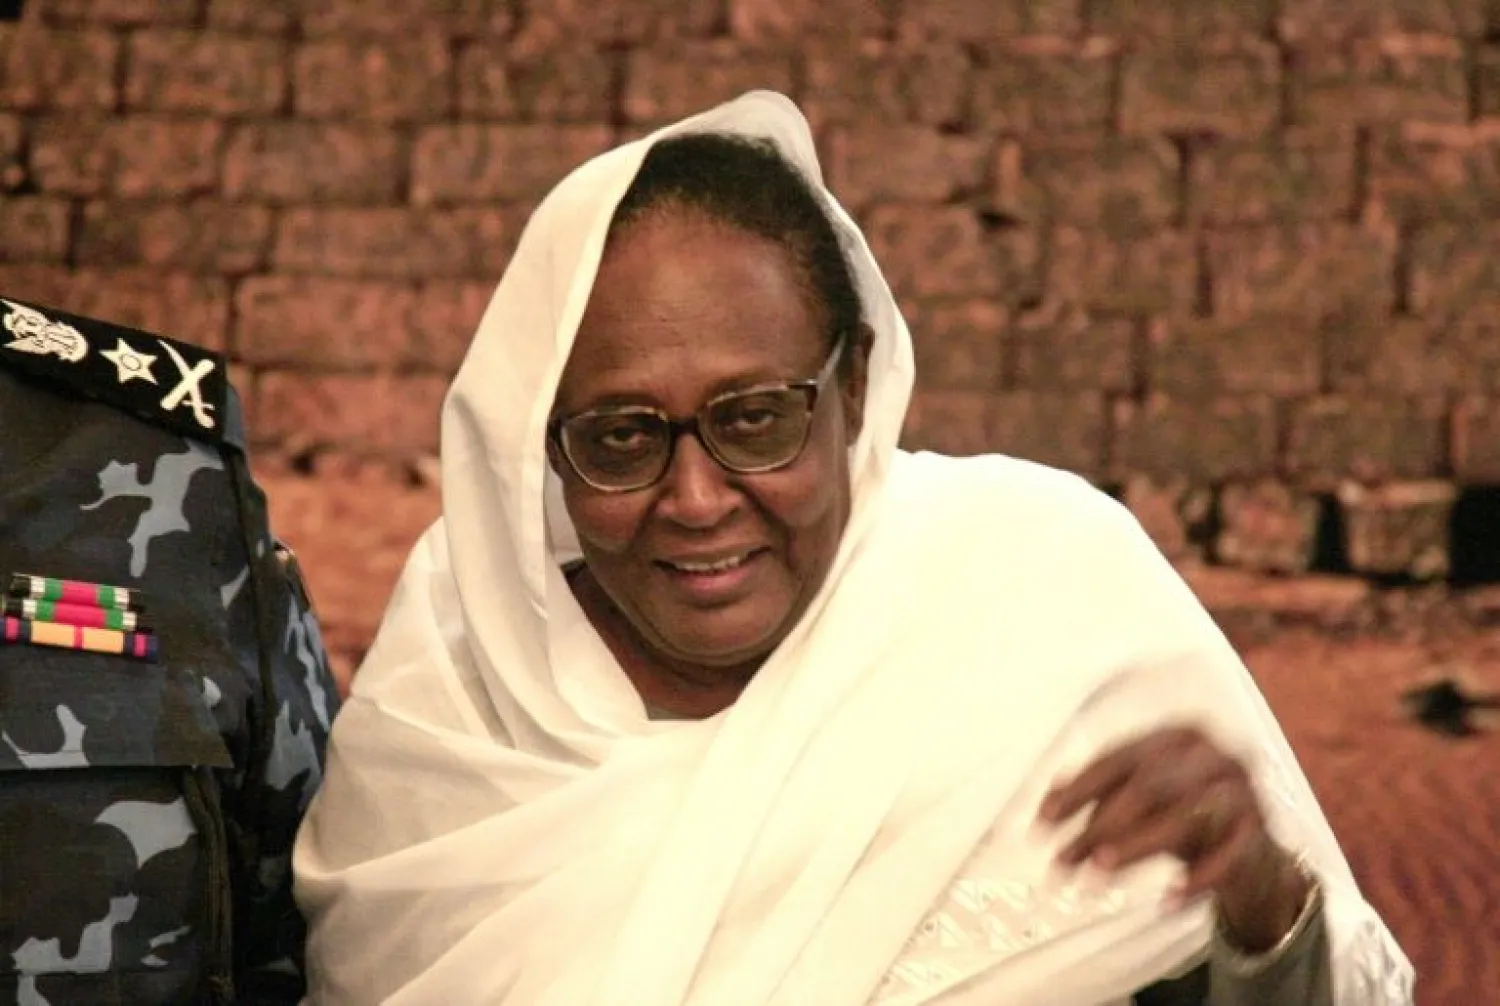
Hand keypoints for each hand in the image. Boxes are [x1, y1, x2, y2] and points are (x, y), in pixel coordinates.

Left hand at [1038, 726, 1310, 952]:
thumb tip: (1046, 810)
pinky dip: (1195, 881)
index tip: (1044, 817)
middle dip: (1099, 823)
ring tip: (1099, 873)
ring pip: (1182, 819)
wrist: (1256, 852)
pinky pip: (1226, 859)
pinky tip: (1166, 901)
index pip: (1119, 757)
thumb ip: (1098, 798)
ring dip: (1135, 847)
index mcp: (1177, 737)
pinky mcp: (1259, 834)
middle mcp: (1211, 756)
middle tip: (1064, 857)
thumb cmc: (1189, 816)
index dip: (1078, 788)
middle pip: (1147, 786)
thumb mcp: (1142, 801)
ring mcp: (1240, 793)